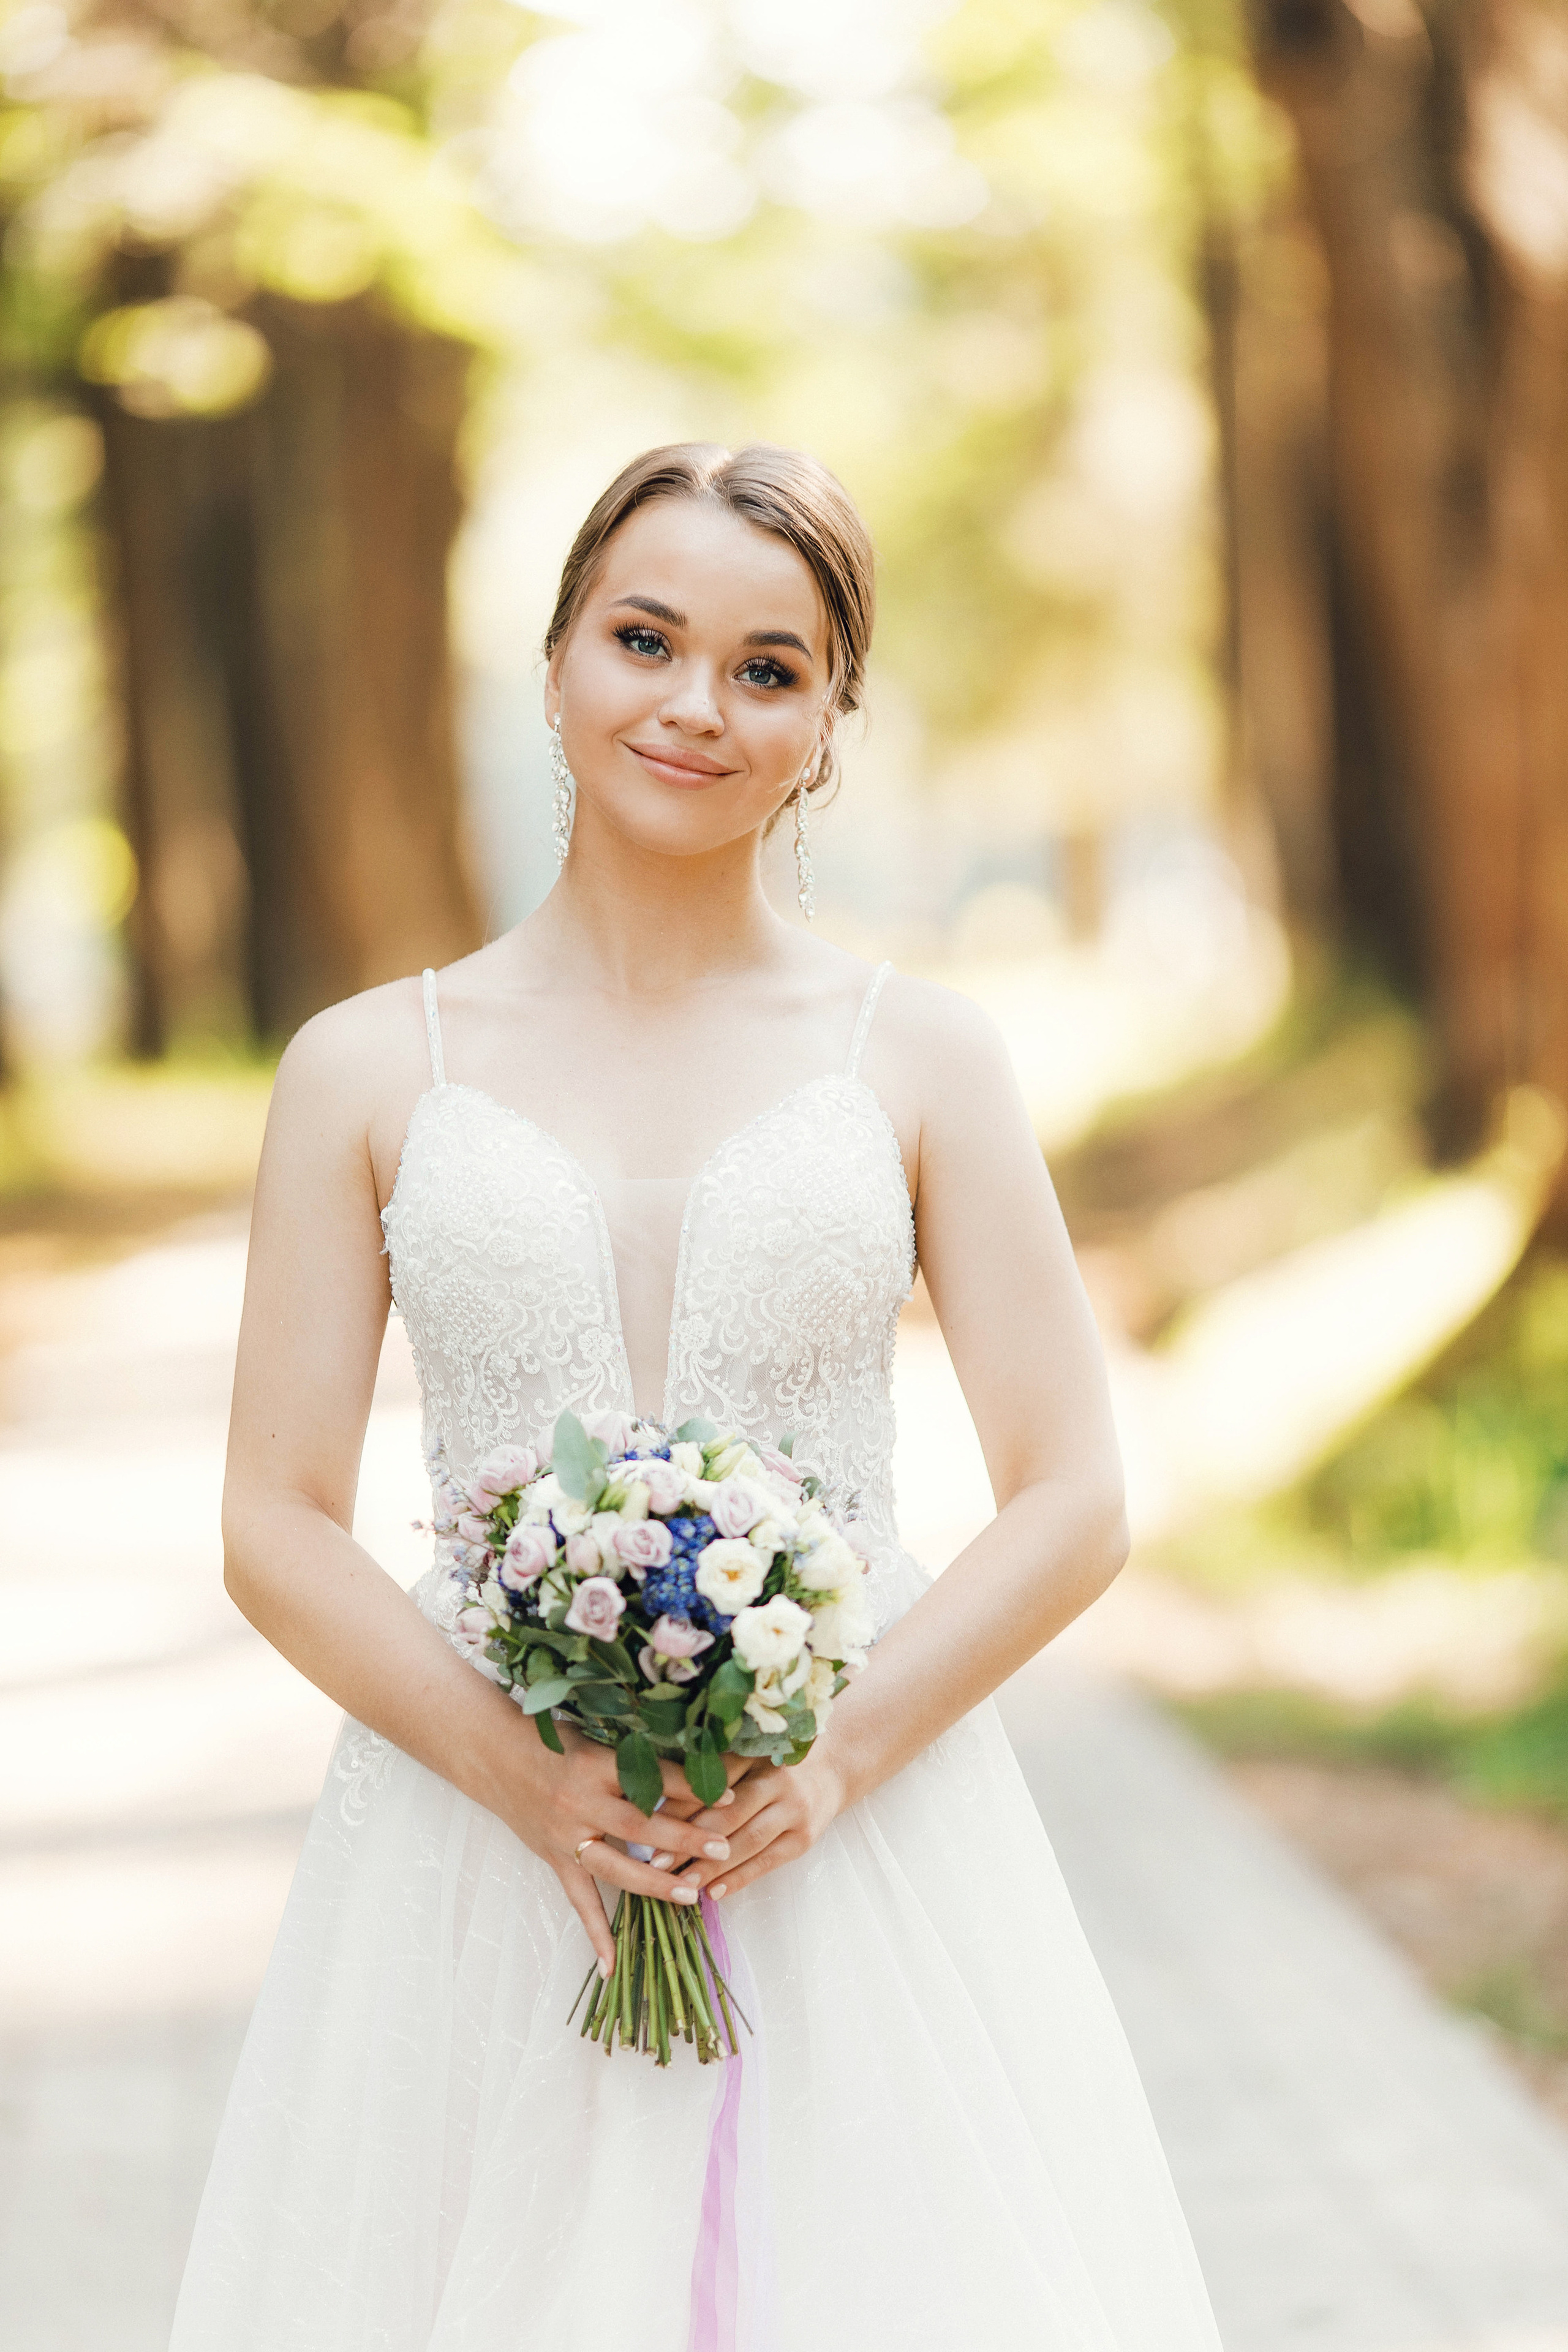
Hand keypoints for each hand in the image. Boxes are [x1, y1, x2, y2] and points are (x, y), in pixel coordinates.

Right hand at [477, 1720, 740, 1976]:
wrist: (494, 1755)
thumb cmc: (552, 1740)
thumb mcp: (595, 1738)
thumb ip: (635, 1756)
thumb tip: (693, 1761)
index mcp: (595, 1766)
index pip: (651, 1778)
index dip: (692, 1786)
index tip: (732, 1793)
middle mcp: (580, 1803)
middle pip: (639, 1826)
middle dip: (684, 1839)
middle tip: (723, 1848)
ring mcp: (565, 1836)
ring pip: (615, 1867)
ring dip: (655, 1884)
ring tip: (692, 1895)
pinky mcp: (554, 1859)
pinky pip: (578, 1901)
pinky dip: (595, 1933)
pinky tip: (611, 1967)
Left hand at [671, 1744, 848, 1903]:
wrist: (834, 1768)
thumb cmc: (775, 1761)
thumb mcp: (748, 1752)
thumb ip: (713, 1768)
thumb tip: (660, 1796)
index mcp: (758, 1753)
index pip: (714, 1779)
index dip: (681, 1801)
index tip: (649, 1822)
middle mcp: (779, 1780)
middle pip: (729, 1813)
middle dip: (690, 1840)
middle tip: (656, 1861)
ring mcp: (795, 1811)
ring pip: (748, 1842)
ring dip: (713, 1866)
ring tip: (681, 1883)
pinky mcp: (805, 1838)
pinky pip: (768, 1862)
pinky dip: (740, 1878)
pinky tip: (714, 1892)